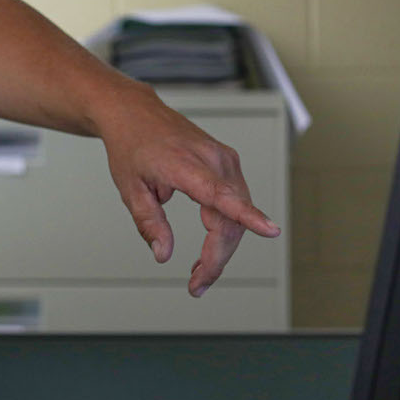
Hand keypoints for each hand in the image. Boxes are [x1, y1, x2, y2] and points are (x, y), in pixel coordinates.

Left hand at [99, 81, 279, 297]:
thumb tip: (163, 255)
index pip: (221, 194)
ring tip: (198, 273)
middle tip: (197, 285)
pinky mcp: (227, 163)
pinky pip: (235, 202)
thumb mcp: (130, 189)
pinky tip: (209, 248)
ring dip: (222, 247)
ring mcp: (224, 159)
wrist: (135, 114)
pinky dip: (225, 228)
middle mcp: (212, 159)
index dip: (248, 216)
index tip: (270, 230)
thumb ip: (149, 223)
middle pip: (230, 218)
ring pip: (237, 214)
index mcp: (185, 165)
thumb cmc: (131, 147)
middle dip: (217, 257)